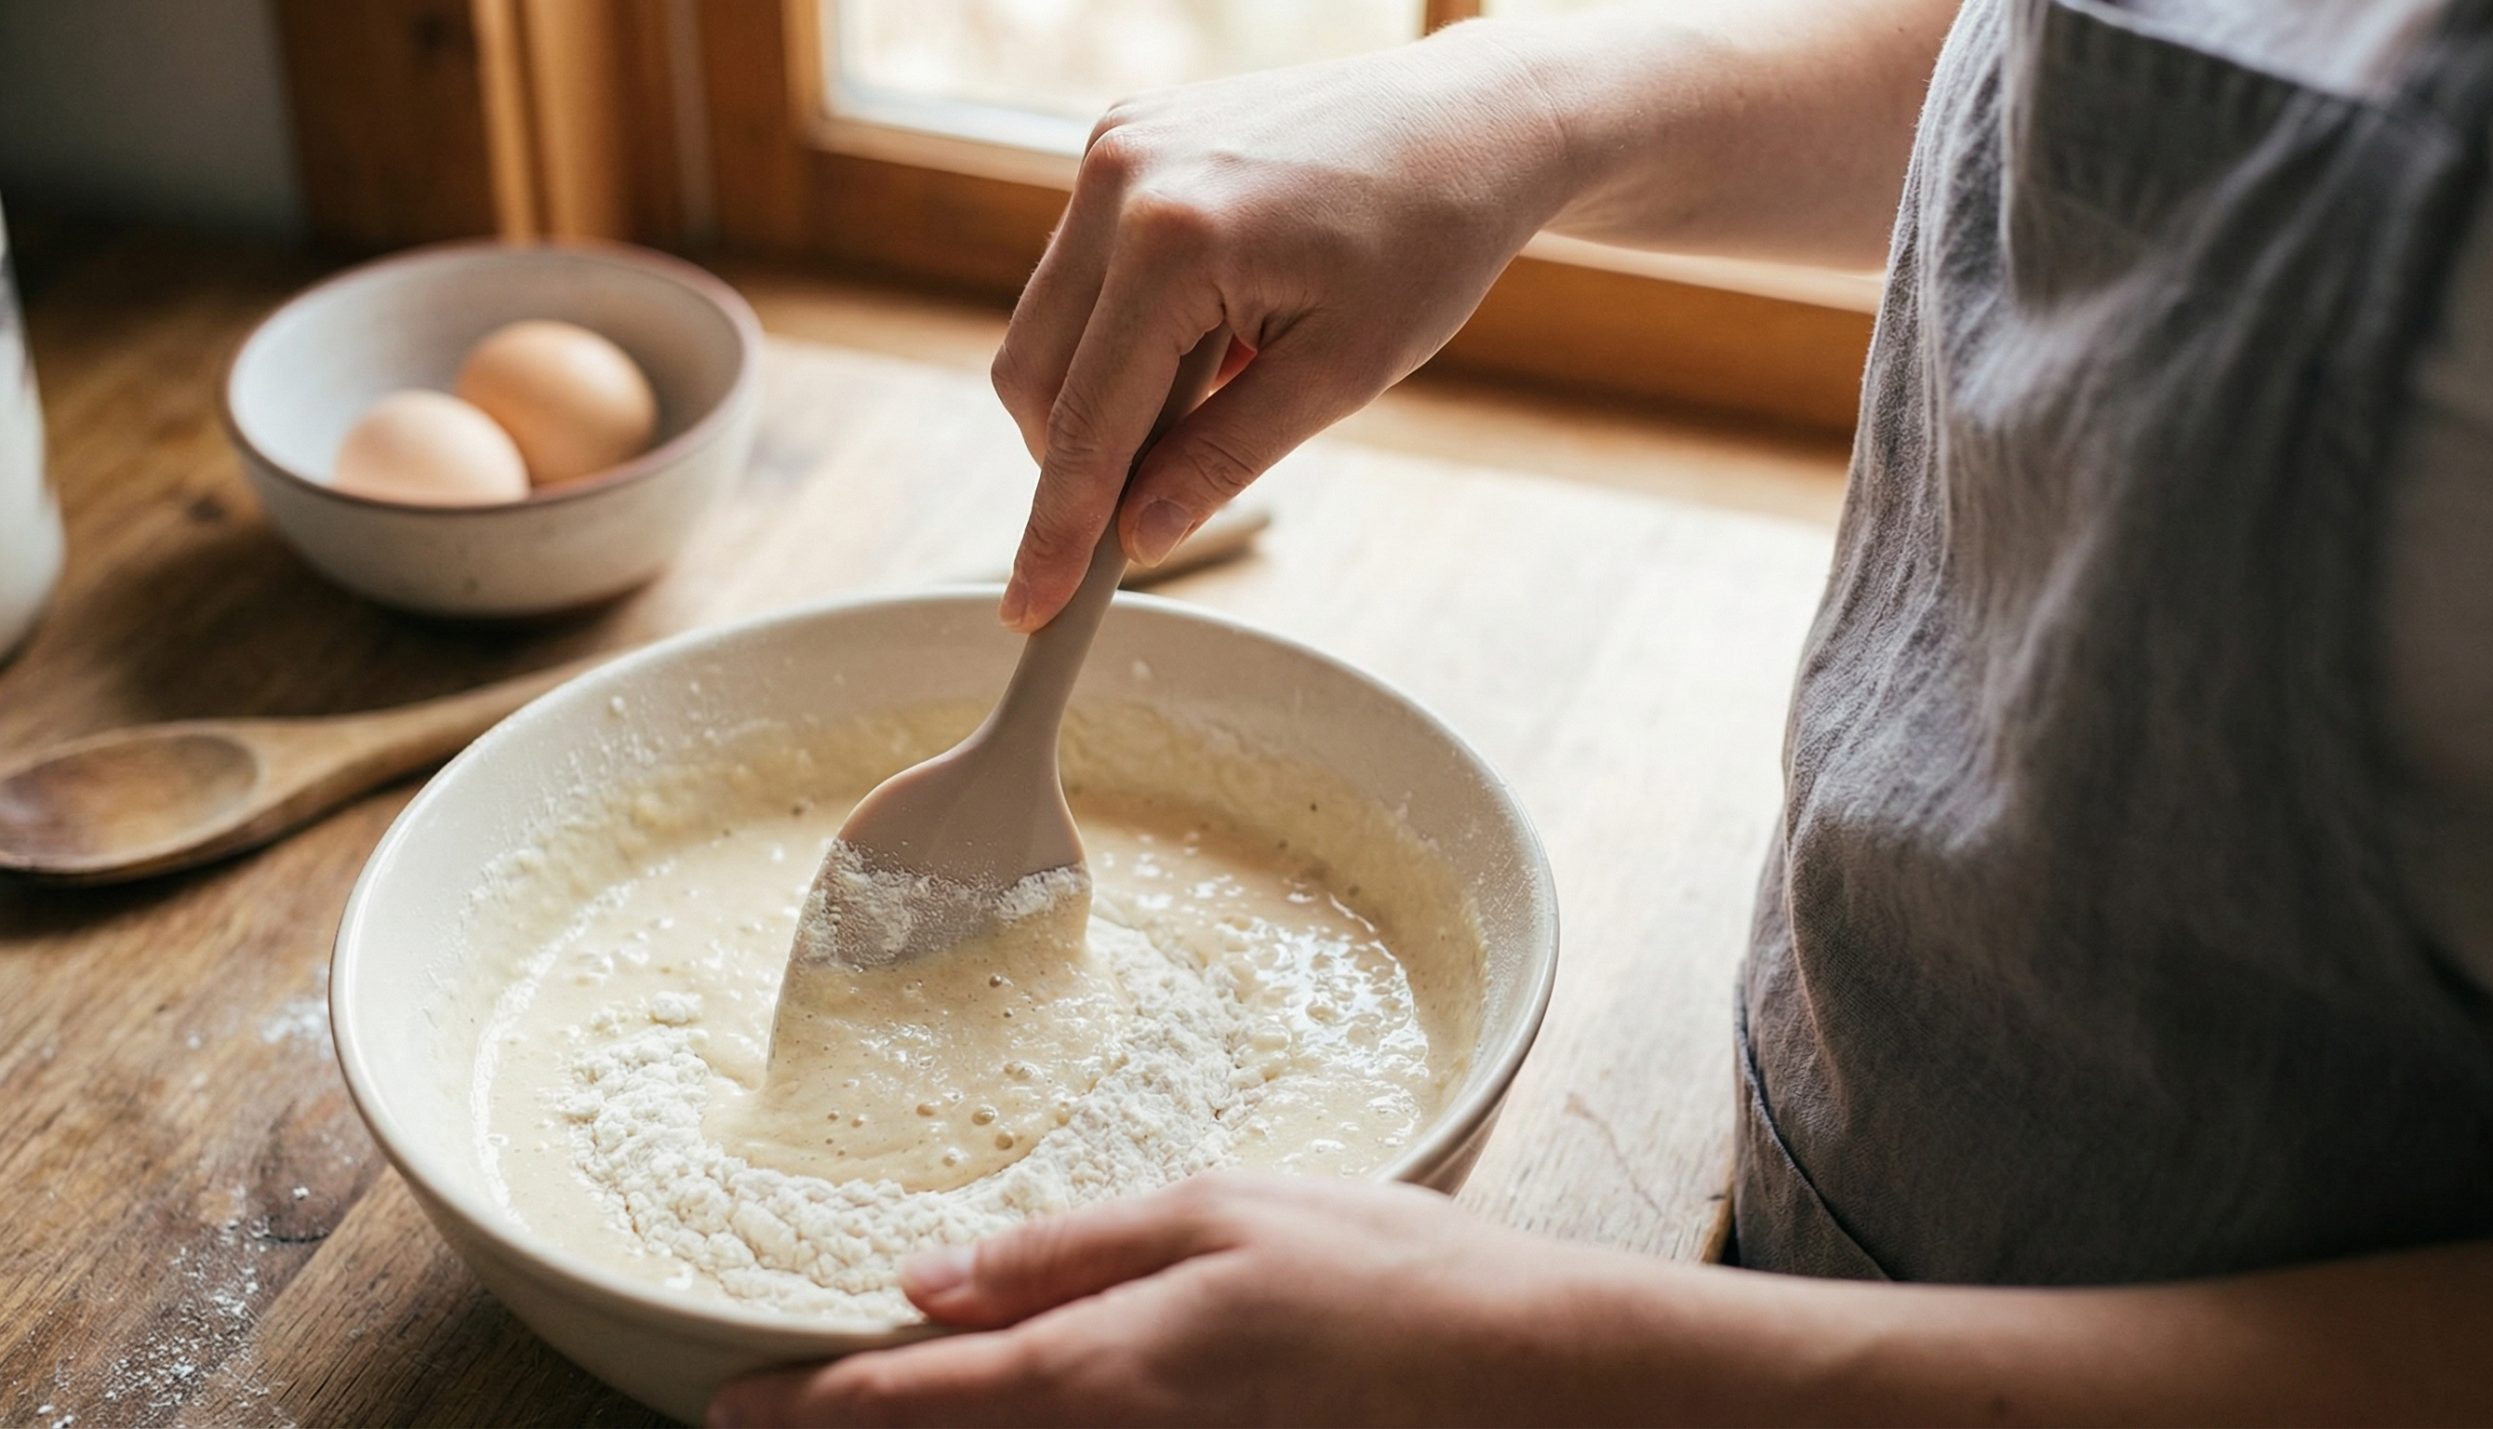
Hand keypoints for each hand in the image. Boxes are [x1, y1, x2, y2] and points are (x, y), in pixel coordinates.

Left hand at [708, 1173, 1592, 1426]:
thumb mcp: (1216, 1217)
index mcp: (1100, 1371)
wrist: (1526, 1375)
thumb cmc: (1384, 1274)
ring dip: (938, 1426)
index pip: (910, 1402)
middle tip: (773, 1408)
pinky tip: (1020, 1385)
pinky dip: (1023, 1422)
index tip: (724, 1408)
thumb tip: (933, 1281)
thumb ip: (1069, 1253)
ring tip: (875, 1394)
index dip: (808, 1408)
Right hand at [992, 26, 1577, 629]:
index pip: (1088, 421)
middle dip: (1078, 460)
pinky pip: (1083, 271)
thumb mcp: (1340, 373)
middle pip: (1035, 374)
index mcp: (1174, 239)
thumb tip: (1139, 537)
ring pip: (1049, 325)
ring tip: (1228, 383)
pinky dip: (1126, 332)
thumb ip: (1224, 458)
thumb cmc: (1428, 240)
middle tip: (1157, 503)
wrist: (1468, 123)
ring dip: (1110, 392)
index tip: (1031, 611)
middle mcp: (1120, 178)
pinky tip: (1218, 332)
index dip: (1058, 532)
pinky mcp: (1121, 138)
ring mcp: (1112, 147)